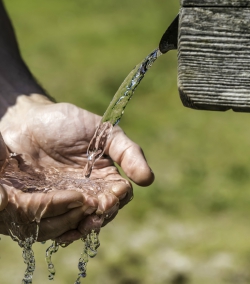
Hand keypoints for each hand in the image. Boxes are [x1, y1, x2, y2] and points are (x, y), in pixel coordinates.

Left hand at [0, 94, 153, 242]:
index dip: (118, 198)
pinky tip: (62, 233)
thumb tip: (149, 180)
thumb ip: (127, 152)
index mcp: (105, 175)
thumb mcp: (103, 131)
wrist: (28, 121)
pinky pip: (57, 222)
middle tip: (95, 213)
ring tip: (80, 225)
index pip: (119, 194)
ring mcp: (67, 198)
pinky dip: (62, 230)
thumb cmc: (68, 123)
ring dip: (83, 226)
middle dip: (101, 216)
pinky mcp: (46, 203)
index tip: (112, 196)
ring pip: (81, 221)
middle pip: (102, 212)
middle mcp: (89, 190)